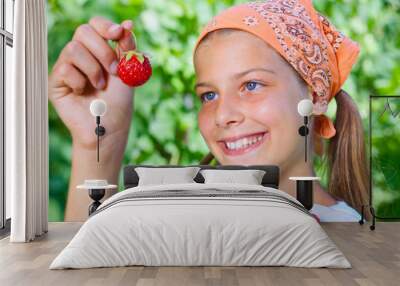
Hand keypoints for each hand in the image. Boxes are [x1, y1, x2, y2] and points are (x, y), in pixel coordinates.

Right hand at [49, 16, 135, 149]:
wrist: (110, 126)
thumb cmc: (119, 102)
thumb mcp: (128, 72)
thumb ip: (127, 48)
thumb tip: (128, 24)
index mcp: (98, 50)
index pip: (95, 25)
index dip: (106, 26)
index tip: (119, 34)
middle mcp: (81, 55)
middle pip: (83, 31)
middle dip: (103, 51)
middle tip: (113, 71)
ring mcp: (67, 67)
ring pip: (73, 49)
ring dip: (93, 69)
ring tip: (100, 85)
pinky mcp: (56, 81)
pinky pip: (65, 69)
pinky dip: (80, 82)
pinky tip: (84, 93)